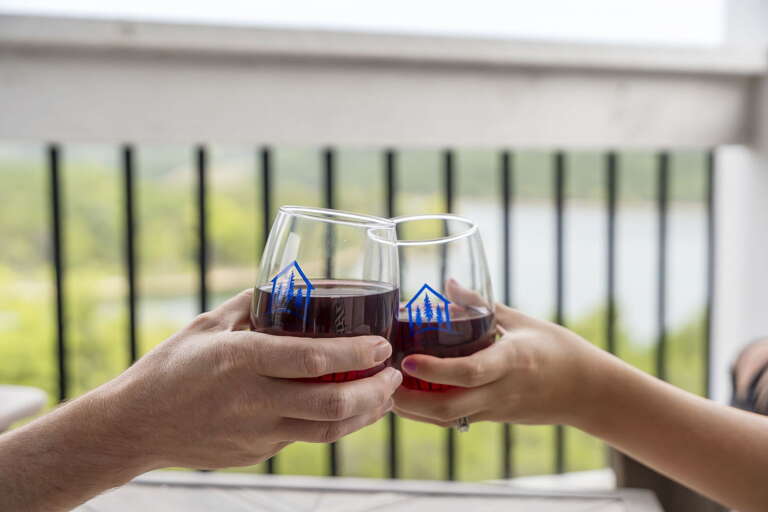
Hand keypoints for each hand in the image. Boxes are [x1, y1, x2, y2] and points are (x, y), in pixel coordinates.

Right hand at [98, 288, 400, 469]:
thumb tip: (289, 286)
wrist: (135, 426)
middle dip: (374, 391)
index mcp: (240, 360)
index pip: (312, 358)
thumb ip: (251, 304)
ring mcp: (256, 434)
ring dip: (365, 414)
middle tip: (393, 375)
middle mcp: (252, 401)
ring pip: (327, 430)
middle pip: (331, 403)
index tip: (381, 345)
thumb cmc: (170, 367)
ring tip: (384, 396)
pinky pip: (306, 439)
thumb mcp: (208, 325)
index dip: (356, 354)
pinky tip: (349, 409)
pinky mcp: (257, 453)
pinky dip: (335, 424)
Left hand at [393, 303, 608, 427]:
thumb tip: (448, 284)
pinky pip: (456, 419)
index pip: (470, 371)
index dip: (436, 369)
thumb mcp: (523, 321)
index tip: (407, 359)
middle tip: (380, 382)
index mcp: (512, 361)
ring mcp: (496, 410)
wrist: (589, 392)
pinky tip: (409, 397)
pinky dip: (429, 412)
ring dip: (414, 410)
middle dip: (410, 401)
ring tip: (385, 391)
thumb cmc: (558, 349)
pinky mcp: (493, 418)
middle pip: (449, 408)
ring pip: (448, 419)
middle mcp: (502, 391)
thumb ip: (482, 304)